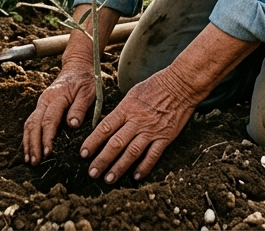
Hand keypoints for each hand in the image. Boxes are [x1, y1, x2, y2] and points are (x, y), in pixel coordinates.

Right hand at [23, 57, 94, 164]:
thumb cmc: (84, 81)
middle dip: (34, 144)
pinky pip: (30, 123)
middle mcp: (44, 100)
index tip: (48, 152)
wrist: (76, 68)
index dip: (47, 137)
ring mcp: (40, 104)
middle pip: (34, 124)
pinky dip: (27, 137)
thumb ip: (80, 107)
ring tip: (30, 160)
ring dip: (28, 143)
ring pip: (29, 124)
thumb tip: (72, 124)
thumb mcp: (88, 92)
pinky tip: (29, 150)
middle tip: (36, 161)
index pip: (49, 120)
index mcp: (57, 97)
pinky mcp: (40, 108)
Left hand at [80, 68, 199, 183]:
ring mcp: (151, 130)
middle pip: (115, 143)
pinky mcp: (165, 137)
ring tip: (109, 178)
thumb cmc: (156, 86)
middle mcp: (137, 121)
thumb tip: (108, 124)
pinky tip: (136, 176)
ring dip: (119, 167)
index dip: (92, 142)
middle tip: (92, 172)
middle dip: (102, 159)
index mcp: (126, 108)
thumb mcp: (133, 93)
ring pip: (132, 152)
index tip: (83, 153)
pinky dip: (144, 167)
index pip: (105, 128)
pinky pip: (153, 155)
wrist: (181, 85)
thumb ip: (121, 110)